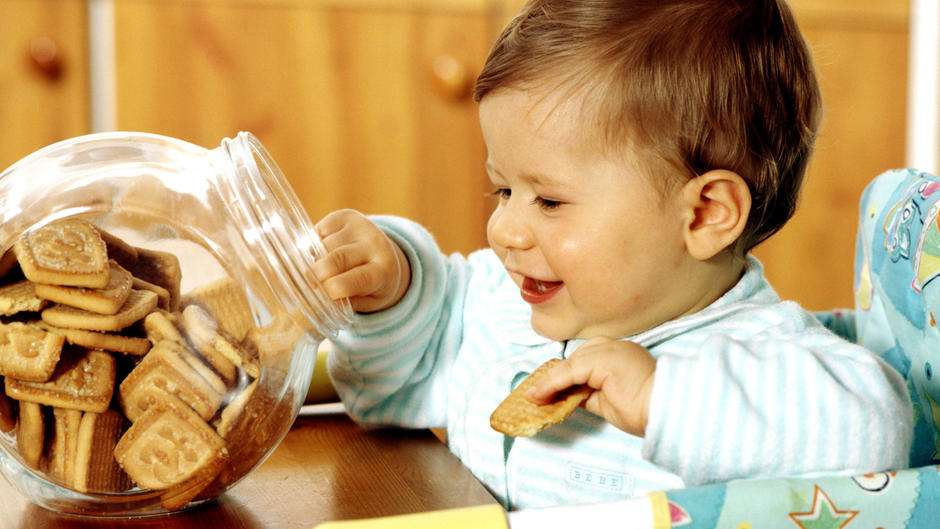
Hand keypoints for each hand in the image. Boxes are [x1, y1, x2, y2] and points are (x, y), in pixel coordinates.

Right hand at [312, 209, 410, 312]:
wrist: (387, 254)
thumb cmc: (374, 284)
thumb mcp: (369, 300)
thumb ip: (349, 302)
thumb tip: (324, 301)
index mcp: (384, 270)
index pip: (358, 279)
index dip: (334, 288)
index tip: (321, 295)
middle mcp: (375, 244)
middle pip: (337, 258)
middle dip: (317, 273)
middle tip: (309, 283)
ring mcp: (361, 226)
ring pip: (325, 244)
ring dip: (316, 258)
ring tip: (321, 268)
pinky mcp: (347, 215)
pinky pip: (320, 230)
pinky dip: (315, 243)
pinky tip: (324, 251)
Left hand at [526, 337, 655, 436]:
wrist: (662, 411)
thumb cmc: (643, 410)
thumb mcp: (607, 401)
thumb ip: (588, 393)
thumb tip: (566, 396)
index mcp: (620, 353)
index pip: (584, 360)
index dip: (564, 375)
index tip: (545, 388)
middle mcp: (614, 347)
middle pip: (575, 359)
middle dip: (554, 376)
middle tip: (535, 393)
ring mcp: (609, 349)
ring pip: (570, 365)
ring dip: (548, 382)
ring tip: (533, 397)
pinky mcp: (601, 360)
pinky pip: (569, 372)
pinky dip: (552, 384)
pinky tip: (539, 395)